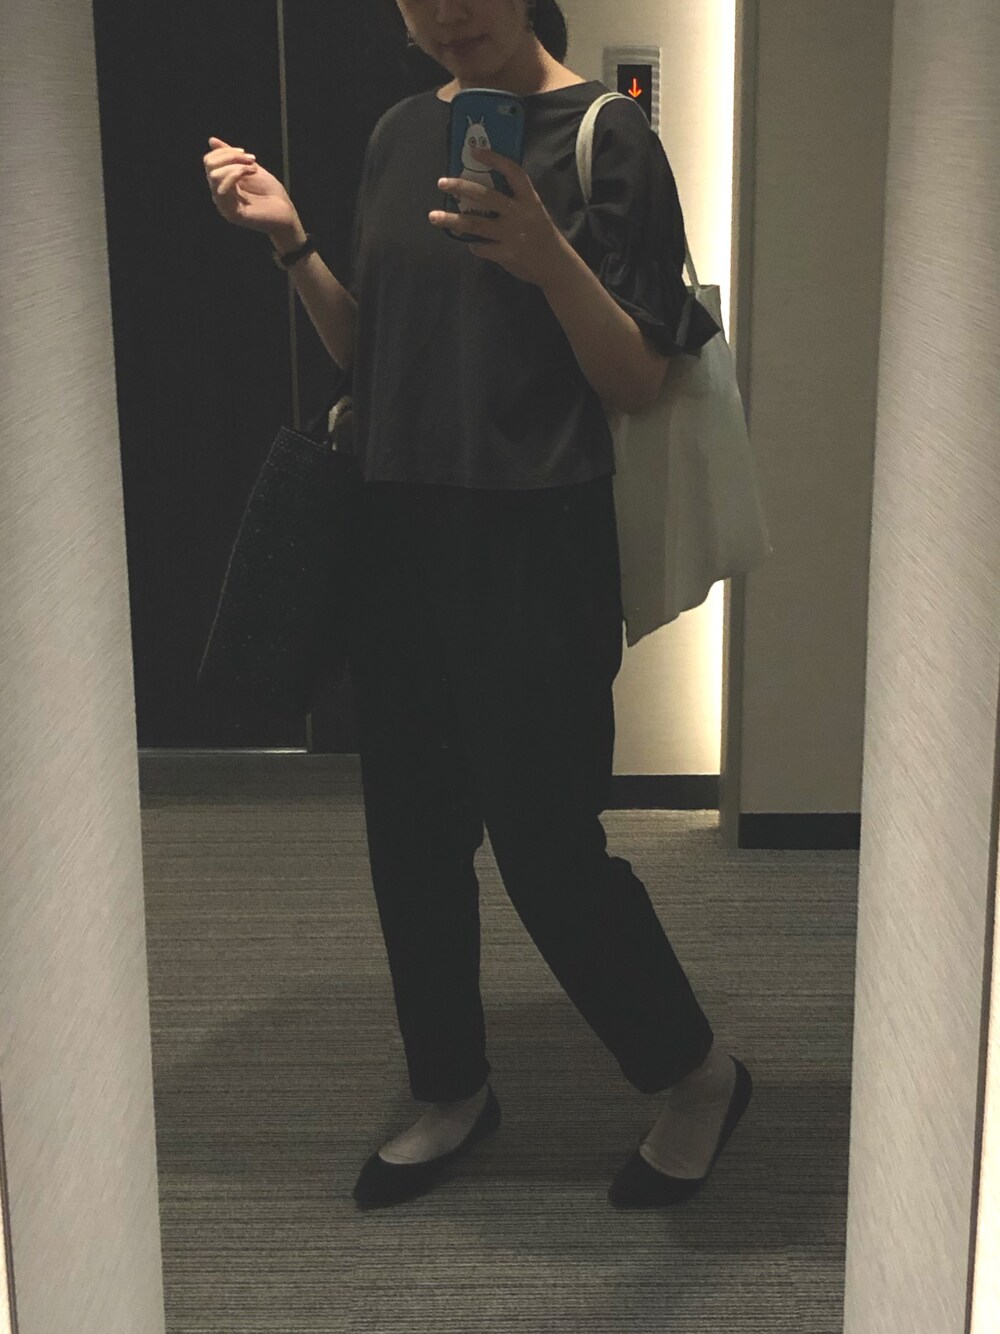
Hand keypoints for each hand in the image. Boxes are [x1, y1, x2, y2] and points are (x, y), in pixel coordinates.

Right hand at [202, 137, 299, 236]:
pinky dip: (236, 175)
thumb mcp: (250, 167)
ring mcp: (224, 205)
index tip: (245, 153)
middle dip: (231, 156)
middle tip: (251, 160)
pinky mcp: (231, 214)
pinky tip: (251, 174)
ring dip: (236, 166)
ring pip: (214, 176)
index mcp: (222, 183)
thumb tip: (211, 140)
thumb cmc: (271, 193)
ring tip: (253, 169)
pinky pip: (222, 190)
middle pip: (209, 166)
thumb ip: (231, 156)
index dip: (225, 152)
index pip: (209, 161)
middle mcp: (219, 194)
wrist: (286, 212)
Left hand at [429, 146, 570, 285]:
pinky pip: (481, 247)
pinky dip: (473, 245)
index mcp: (530, 199)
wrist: (556, 265)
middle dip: (461, 187)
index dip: (494, 159)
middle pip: (486, 196)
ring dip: (452, 219)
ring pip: (476, 224)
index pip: (513, 172)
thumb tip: (482, 192)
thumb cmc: (541, 234)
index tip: (475, 151)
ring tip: (433, 216)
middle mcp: (520, 214)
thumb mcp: (534, 211)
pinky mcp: (507, 254)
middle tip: (442, 183)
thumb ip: (514, 201)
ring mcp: (512, 234)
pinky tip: (470, 244)